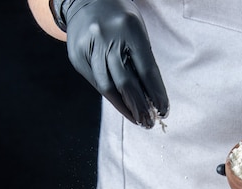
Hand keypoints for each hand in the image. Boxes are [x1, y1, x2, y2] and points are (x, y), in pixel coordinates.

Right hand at [50, 0, 168, 127]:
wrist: (85, 0)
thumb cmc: (120, 19)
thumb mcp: (137, 30)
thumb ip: (143, 59)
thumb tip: (152, 96)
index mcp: (129, 29)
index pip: (147, 70)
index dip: (156, 94)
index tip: (163, 110)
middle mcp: (106, 37)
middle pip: (126, 82)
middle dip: (140, 107)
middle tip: (150, 123)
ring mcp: (89, 48)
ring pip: (107, 87)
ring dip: (124, 108)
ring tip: (137, 120)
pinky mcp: (77, 57)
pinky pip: (96, 83)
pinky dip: (111, 97)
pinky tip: (122, 106)